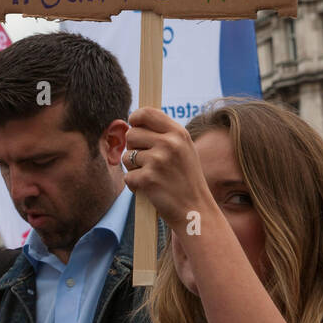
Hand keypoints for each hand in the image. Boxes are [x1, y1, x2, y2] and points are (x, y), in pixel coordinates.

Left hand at [122, 107, 213, 227]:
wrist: (195, 210)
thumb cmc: (187, 179)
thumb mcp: (184, 149)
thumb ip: (164, 134)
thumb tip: (135, 122)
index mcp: (178, 133)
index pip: (146, 113)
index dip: (135, 118)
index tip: (134, 124)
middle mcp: (169, 143)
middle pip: (131, 134)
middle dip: (134, 148)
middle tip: (148, 162)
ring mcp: (158, 161)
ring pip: (126, 156)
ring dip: (134, 168)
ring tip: (153, 176)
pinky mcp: (148, 179)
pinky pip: (127, 176)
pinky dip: (135, 185)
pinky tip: (151, 189)